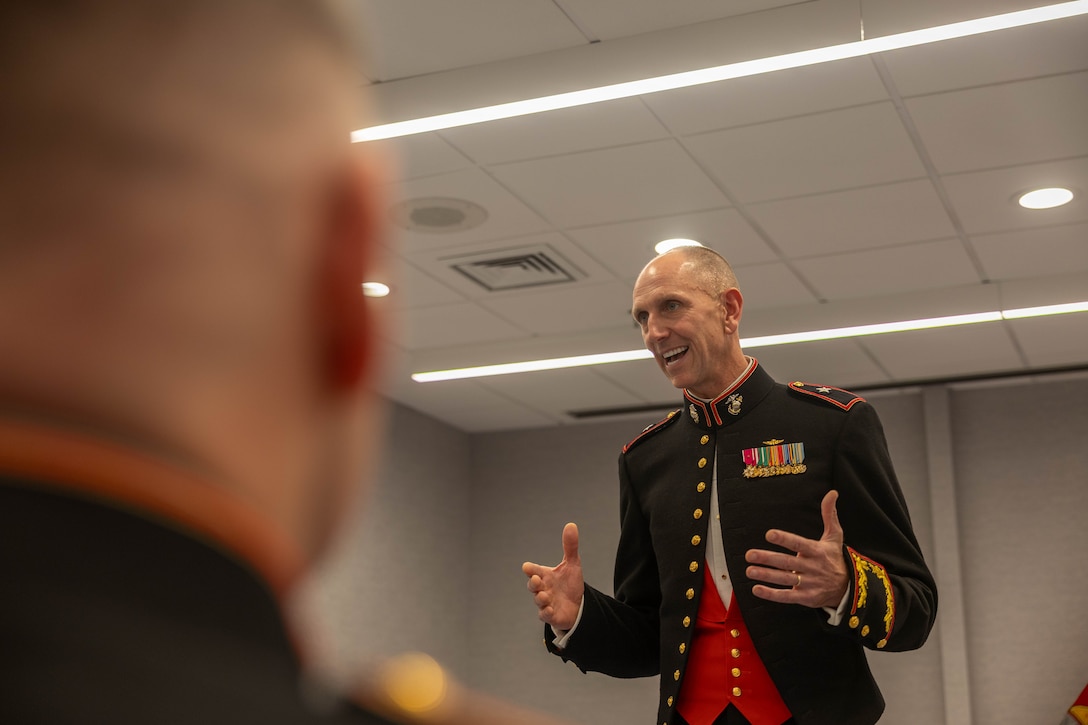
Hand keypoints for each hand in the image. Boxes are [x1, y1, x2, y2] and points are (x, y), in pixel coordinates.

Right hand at [522, 523, 583, 630]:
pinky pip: (545, 616)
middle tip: (537, 579)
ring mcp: (546, 602)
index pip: (534, 570)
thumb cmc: (570, 584)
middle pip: (533, 585)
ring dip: (540, 598)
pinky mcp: (552, 615)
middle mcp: (543, 588)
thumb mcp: (572, 564)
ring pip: (539, 601)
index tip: (527, 567)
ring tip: (545, 595)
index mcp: (545, 575)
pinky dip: (546, 613)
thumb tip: (571, 525)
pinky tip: (550, 610)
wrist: (578, 606)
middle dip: (533, 583)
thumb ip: (570, 546)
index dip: (530, 569)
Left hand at [744, 490, 848, 608]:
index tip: (769, 534)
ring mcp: (808, 583)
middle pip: (786, 562)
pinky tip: (757, 589)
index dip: (784, 539)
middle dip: (767, 558)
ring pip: (784, 579)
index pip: (798, 544)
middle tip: (749, 554)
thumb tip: (832, 492)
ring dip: (766, 575)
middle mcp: (811, 567)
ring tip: (750, 570)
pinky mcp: (806, 598)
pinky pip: (787, 596)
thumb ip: (829, 514)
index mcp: (816, 551)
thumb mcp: (835, 536)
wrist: (848, 587)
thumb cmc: (835, 558)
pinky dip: (771, 594)